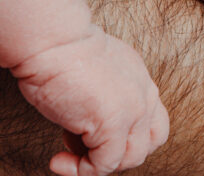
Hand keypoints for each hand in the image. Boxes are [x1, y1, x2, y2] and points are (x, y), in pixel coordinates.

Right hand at [11, 25, 168, 175]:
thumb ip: (103, 96)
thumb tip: (86, 126)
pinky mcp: (114, 125)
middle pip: (150, 142)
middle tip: (85, 147)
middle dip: (119, 153)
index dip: (126, 135)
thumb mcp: (93, 73)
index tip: (92, 133)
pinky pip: (104, 165)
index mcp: (140, 79)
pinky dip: (80, 171)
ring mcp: (133, 111)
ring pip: (131, 158)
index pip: (151, 120)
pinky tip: (58, 162)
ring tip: (67, 151)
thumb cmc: (58, 51)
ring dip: (98, 163)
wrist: (52, 40)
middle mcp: (144, 94)